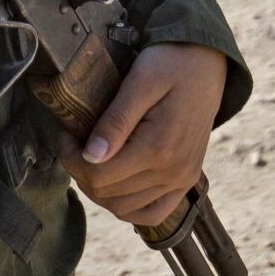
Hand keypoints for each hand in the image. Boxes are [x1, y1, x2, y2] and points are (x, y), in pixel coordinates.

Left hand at [65, 43, 229, 226]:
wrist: (207, 62)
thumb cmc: (171, 63)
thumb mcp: (140, 81)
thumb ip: (115, 121)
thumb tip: (90, 156)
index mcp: (159, 148)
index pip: (98, 176)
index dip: (71, 159)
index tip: (67, 134)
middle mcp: (173, 172)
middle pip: (107, 194)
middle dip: (81, 171)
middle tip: (75, 143)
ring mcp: (181, 180)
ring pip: (124, 208)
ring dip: (100, 189)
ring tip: (93, 159)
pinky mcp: (186, 180)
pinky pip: (152, 213)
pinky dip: (129, 206)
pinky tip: (116, 185)